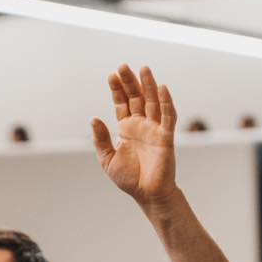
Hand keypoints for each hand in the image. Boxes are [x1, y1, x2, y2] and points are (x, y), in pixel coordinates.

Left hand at [91, 65, 178, 206]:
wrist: (148, 195)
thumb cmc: (130, 179)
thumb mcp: (108, 159)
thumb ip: (101, 139)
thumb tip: (93, 118)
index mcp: (127, 129)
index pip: (122, 103)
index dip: (117, 89)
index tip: (111, 75)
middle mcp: (141, 125)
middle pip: (136, 97)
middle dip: (130, 82)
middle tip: (123, 66)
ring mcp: (155, 129)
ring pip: (152, 102)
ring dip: (148, 85)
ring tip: (143, 69)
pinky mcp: (167, 137)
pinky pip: (168, 116)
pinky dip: (166, 102)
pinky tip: (162, 88)